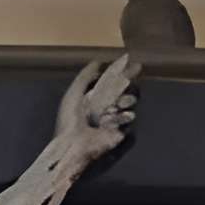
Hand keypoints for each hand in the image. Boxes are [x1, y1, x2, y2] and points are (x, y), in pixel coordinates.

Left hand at [53, 54, 138, 168]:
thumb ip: (85, 77)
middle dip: (129, 80)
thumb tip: (99, 62)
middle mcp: (107, 106)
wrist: (73, 145)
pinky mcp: (121, 132)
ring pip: (131, 101)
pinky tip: (111, 119)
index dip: (120, 70)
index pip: (112, 79)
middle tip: (134, 72)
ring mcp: (115, 119)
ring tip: (115, 105)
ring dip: (125, 99)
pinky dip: (122, 117)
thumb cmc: (70, 120)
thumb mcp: (73, 94)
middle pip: (126, 88)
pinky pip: (130, 118)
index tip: (128, 60)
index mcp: (95, 97)